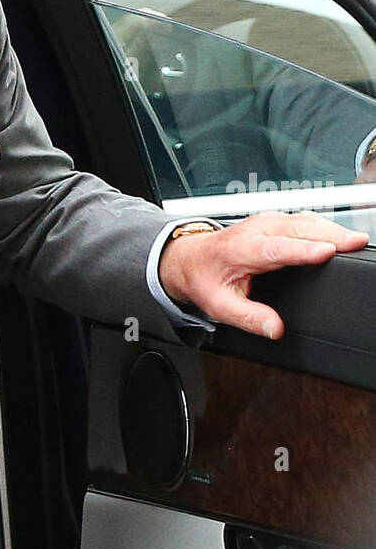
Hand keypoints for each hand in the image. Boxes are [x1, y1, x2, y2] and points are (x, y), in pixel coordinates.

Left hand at [158, 211, 367, 338]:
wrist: (190, 259)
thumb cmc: (204, 278)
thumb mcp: (219, 306)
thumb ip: (248, 317)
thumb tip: (274, 329)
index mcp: (241, 249)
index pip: (277, 248)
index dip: (304, 250)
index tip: (327, 252)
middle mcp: (256, 230)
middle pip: (299, 229)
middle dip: (330, 235)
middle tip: (357, 243)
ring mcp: (267, 222)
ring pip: (305, 221)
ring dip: (331, 228)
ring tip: (356, 240)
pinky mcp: (276, 221)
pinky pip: (305, 220)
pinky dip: (325, 226)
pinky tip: (340, 235)